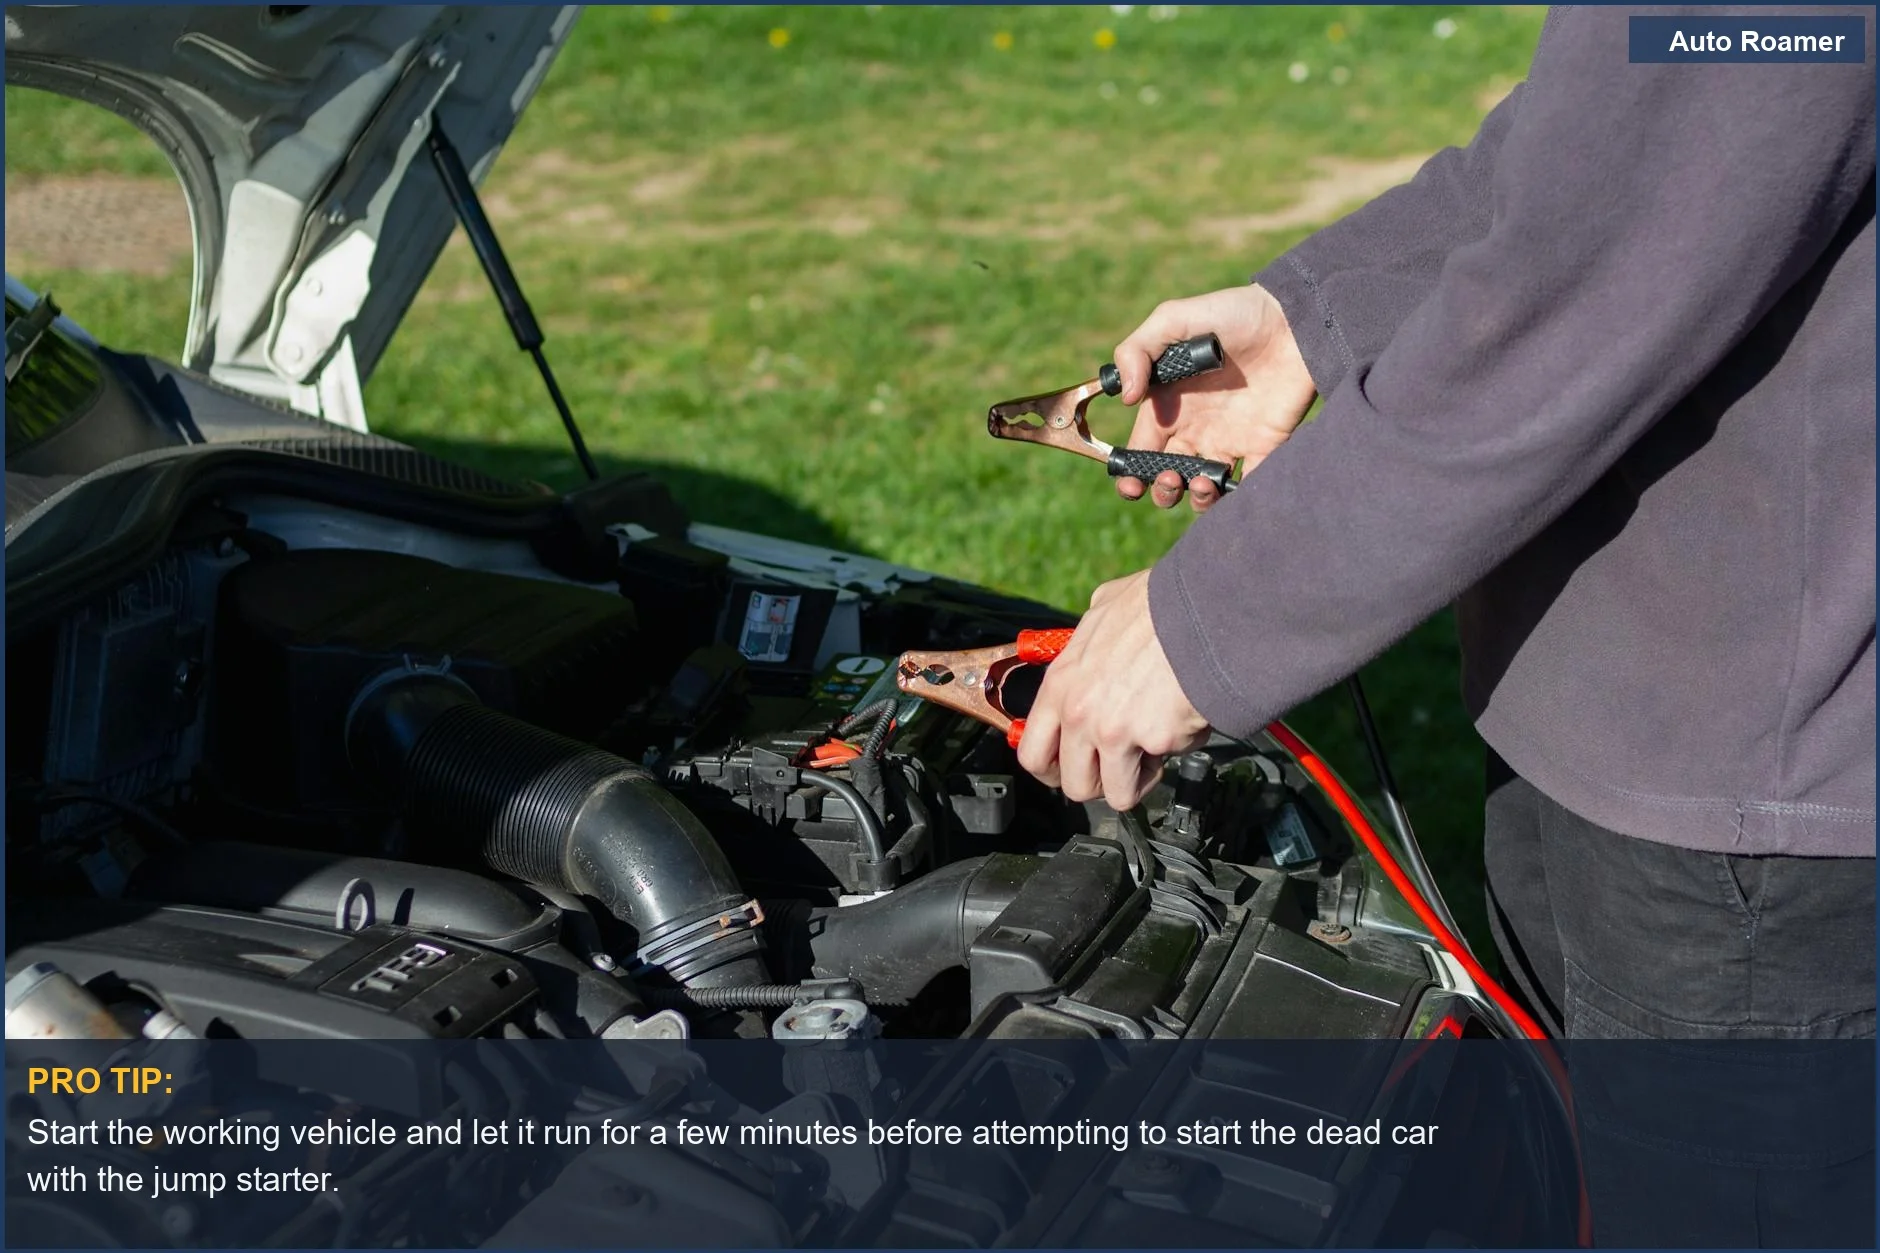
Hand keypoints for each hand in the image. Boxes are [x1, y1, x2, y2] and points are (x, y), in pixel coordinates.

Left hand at [1014, 571, 1209, 810]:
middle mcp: (1080, 714)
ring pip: (1119, 794)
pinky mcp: (1155, 740)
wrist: (1204, 610)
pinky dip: (1177, 749)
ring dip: (1139, 778)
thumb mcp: (1103, 610)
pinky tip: (1184, 718)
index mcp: (1061, 685)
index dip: (1052, 771)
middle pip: (1075, 786)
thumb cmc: (1158, 605)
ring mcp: (1115, 732)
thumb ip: (1089, 638)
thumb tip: (1096, 636)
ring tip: (1155, 745)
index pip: (1032, 753)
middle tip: (1119, 765)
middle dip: (1100, 783)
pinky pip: (1167, 765)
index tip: (1071, 768)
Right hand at [1111, 284, 1316, 511]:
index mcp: (1168, 404)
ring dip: (1195, 498)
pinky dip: (1237, 499)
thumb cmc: (1231, 313)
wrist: (1294, 318)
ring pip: (1202, 488)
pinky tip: (1230, 487)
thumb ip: (1137, 351)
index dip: (1130, 473)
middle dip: (1161, 490)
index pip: (1141, 449)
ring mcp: (1230, 439)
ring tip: (1201, 481)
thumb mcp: (1173, 319)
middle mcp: (1195, 428)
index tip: (1131, 483)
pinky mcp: (1264, 446)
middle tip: (1171, 478)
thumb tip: (1126, 398)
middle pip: (1167, 477)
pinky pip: (1248, 485)